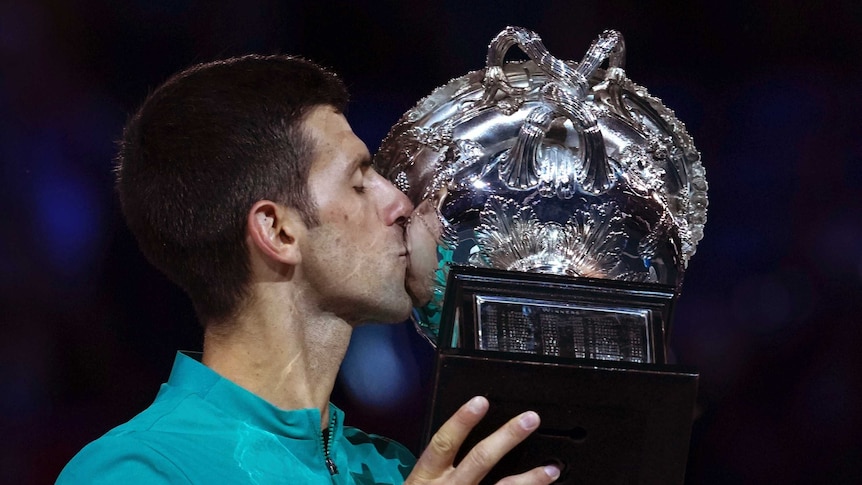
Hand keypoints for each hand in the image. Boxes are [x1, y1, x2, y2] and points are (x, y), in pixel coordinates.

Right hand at [405, 396, 560, 484]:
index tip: (480, 402)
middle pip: (480, 460)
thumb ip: (438, 464)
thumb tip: (462, 433)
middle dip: (507, 437)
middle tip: (529, 420)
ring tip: (551, 469)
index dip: (462, 421)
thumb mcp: (419, 483)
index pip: (444, 443)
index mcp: (427, 477)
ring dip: (530, 480)